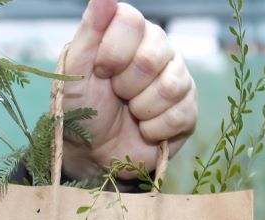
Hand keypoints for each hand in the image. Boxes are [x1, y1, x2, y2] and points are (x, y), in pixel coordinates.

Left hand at [59, 0, 197, 180]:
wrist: (93, 152)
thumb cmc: (82, 107)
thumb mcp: (76, 69)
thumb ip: (90, 30)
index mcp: (132, 33)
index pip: (131, 21)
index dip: (112, 52)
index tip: (100, 71)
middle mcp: (160, 49)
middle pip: (151, 57)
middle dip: (125, 85)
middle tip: (117, 94)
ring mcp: (178, 79)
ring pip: (170, 87)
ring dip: (141, 109)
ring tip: (131, 112)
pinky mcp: (188, 111)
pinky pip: (181, 115)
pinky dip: (153, 130)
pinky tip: (144, 129)